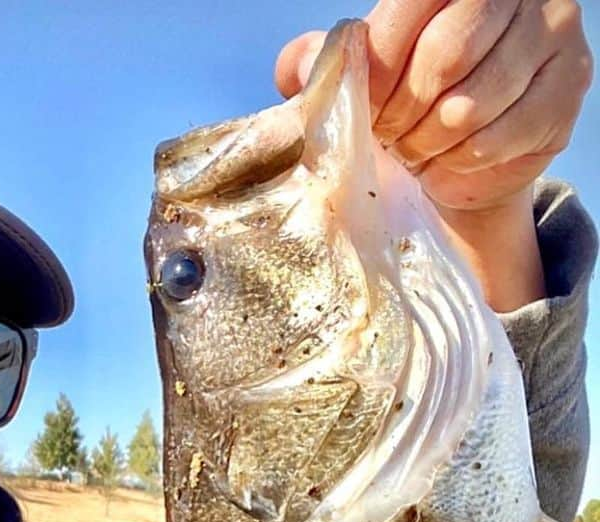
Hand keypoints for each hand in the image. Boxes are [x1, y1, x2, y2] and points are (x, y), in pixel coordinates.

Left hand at [274, 0, 591, 214]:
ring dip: (430, 141)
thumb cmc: (403, 104)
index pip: (411, 5)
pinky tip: (450, 157)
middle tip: (390, 133)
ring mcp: (552, 32)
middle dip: (403, 110)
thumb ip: (321, 65)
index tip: (365, 106)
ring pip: (472, 103)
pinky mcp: (568, 87)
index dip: (379, 67)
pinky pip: (500, 137)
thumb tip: (299, 68)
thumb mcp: (358, 81)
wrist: (458, 155)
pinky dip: (461, 160)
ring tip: (418, 147)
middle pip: (446, 54)